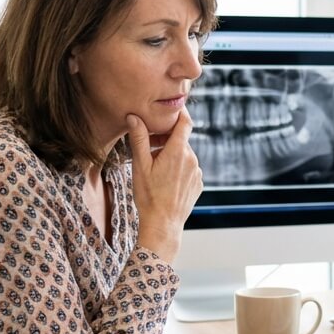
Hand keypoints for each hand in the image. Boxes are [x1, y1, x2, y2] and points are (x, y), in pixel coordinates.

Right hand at [126, 108, 202, 257]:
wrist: (163, 224)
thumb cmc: (149, 196)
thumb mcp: (140, 166)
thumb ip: (139, 139)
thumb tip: (134, 117)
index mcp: (178, 151)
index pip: (185, 122)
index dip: (179, 112)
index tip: (170, 109)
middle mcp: (192, 159)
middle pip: (180, 140)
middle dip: (166, 139)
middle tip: (149, 146)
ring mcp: (197, 172)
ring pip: (184, 155)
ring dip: (171, 155)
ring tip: (154, 168)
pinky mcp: (198, 183)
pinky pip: (188, 169)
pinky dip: (178, 168)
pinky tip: (165, 180)